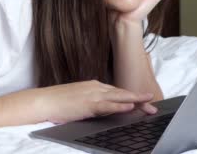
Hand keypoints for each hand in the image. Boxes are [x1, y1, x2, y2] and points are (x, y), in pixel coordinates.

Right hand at [36, 80, 157, 123]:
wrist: (43, 101)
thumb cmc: (58, 103)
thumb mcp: (80, 101)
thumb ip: (93, 103)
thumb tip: (104, 109)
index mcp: (95, 87)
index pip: (118, 92)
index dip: (132, 97)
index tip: (144, 102)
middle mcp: (96, 88)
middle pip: (122, 93)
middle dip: (139, 99)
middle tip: (153, 104)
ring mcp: (92, 94)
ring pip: (118, 97)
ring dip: (135, 101)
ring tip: (148, 104)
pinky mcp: (87, 104)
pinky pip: (107, 105)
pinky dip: (119, 105)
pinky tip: (129, 107)